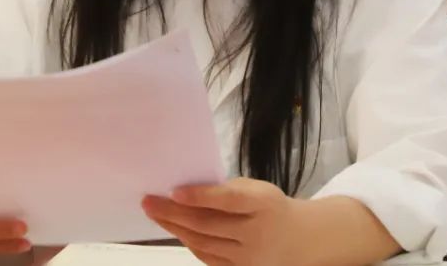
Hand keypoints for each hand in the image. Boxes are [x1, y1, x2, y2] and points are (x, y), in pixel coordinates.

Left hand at [142, 177, 306, 265]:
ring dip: (175, 228)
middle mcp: (257, 233)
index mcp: (264, 203)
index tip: (174, 191)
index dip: (201, 196)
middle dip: (174, 212)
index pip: (229, 200)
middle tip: (149, 201)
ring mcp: (249, 257)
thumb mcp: (257, 189)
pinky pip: (207, 256)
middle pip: (208, 224)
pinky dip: (188, 242)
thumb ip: (227, 190)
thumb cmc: (269, 206)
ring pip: (203, 243)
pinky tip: (175, 229)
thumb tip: (186, 192)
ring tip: (155, 214)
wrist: (297, 238)